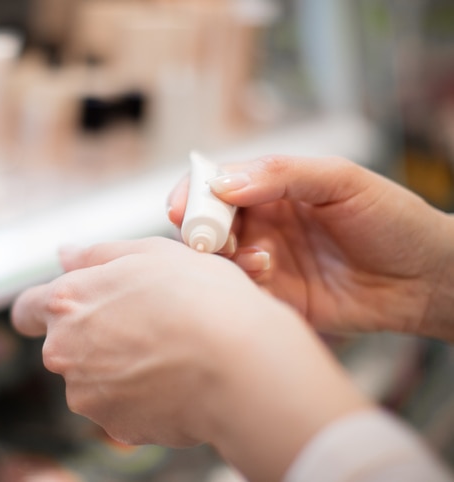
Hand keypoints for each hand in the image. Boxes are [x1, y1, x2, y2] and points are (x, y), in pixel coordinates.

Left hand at [11, 237, 369, 481]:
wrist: (242, 365)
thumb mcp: (151, 253)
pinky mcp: (116, 427)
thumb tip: (64, 255)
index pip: (27, 309)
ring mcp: (87, 394)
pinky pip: (121, 408)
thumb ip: (97, 255)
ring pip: (94, 379)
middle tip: (146, 326)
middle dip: (94, 337)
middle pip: (66, 345)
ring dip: (119, 369)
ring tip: (169, 353)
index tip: (66, 311)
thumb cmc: (203, 300)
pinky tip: (175, 381)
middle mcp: (64, 350)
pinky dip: (141, 397)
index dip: (43, 309)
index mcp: (67, 301)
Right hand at [168, 155, 453, 340]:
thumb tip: (224, 183)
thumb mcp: (342, 180)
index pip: (220, 183)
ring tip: (254, 255)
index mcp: (276, 187)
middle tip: (209, 237)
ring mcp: (268, 259)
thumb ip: (283, 173)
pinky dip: (242, 279)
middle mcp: (265, 222)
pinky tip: (267, 270)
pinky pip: (242, 288)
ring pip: (219, 257)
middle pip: (211, 222)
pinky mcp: (277, 296)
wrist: (428, 280)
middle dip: (202, 228)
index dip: (196, 192)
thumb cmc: (393, 220)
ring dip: (223, 254)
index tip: (181, 206)